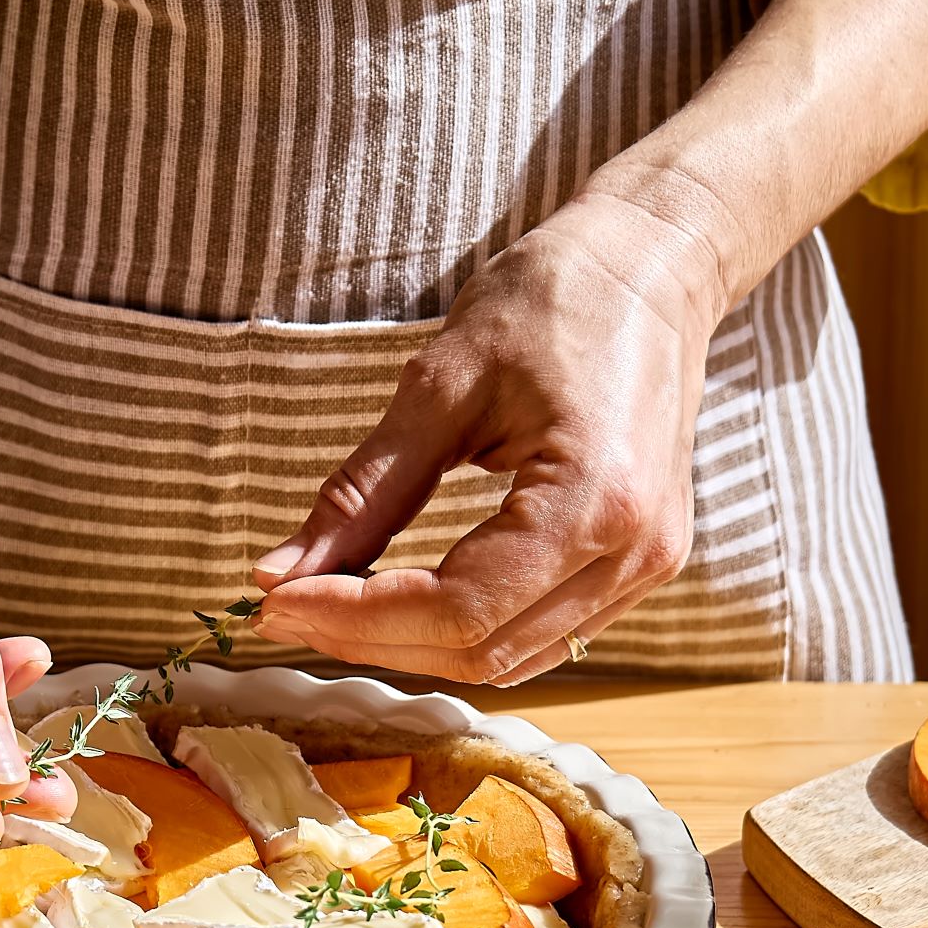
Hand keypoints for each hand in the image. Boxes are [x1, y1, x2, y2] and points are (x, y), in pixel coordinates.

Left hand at [250, 191, 723, 683]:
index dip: (358, 619)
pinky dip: (465, 631)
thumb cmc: (553, 300)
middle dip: (373, 638)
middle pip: (483, 648)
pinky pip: (542, 635)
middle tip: (287, 605)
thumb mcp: (441, 383)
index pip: (460, 608)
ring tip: (333, 606)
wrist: (650, 269)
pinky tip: (403, 600)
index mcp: (595, 496)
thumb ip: (363, 492)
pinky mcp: (641, 564)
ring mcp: (648, 565)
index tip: (278, 602)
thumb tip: (280, 574)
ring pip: (512, 658)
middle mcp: (637, 549)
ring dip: (414, 645)